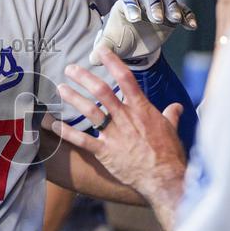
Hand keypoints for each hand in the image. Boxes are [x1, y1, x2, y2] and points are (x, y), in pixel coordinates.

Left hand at [53, 48, 186, 230]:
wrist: (165, 179)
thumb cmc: (170, 154)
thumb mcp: (172, 130)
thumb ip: (171, 115)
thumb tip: (177, 107)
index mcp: (142, 109)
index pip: (126, 78)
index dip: (112, 62)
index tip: (100, 51)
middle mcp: (126, 118)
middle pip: (102, 91)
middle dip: (84, 77)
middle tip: (70, 68)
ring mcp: (114, 135)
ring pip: (89, 111)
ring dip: (73, 98)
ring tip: (60, 88)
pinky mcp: (105, 152)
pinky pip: (81, 140)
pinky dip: (66, 132)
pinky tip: (53, 124)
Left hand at [92, 0, 196, 68]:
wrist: (134, 45)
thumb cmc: (120, 41)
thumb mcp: (111, 46)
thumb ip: (103, 50)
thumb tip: (93, 59)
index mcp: (124, 5)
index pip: (128, 0)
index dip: (132, 7)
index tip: (135, 19)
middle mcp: (142, 1)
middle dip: (154, 6)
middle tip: (157, 19)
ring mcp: (159, 6)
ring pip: (168, 0)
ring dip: (173, 8)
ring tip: (175, 20)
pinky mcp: (172, 14)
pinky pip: (183, 10)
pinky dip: (187, 15)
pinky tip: (191, 26)